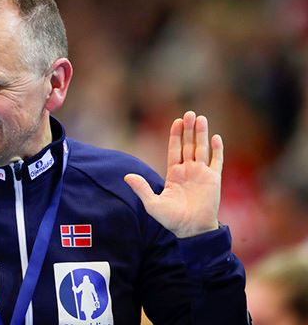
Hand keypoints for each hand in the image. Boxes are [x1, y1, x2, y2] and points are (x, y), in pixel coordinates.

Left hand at [124, 111, 222, 237]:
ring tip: (201, 118)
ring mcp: (202, 174)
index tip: (176, 121)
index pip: (174, 150)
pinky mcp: (214, 180)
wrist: (191, 230)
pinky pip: (217, 161)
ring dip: (202, 134)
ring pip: (202, 149)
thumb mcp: (152, 204)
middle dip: (189, 130)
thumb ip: (141, 188)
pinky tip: (216, 137)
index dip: (176, 136)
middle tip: (189, 113)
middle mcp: (188, 171)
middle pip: (189, 145)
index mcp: (174, 174)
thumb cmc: (171, 219)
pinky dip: (217, 150)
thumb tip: (127, 176)